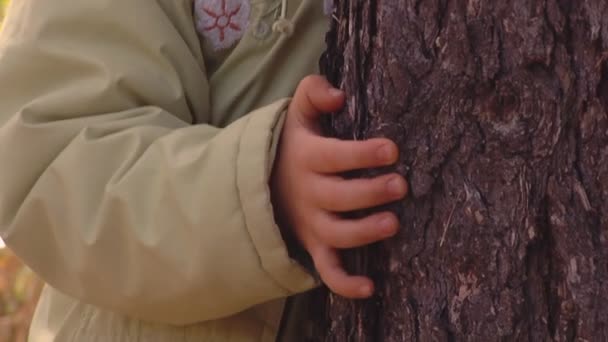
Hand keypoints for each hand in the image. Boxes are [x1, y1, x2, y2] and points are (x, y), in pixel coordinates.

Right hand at [271, 75, 407, 298]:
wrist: (263, 183)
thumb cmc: (292, 145)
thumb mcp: (296, 112)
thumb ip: (313, 92)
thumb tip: (338, 95)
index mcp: (307, 158)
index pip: (334, 156)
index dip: (362, 154)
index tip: (392, 149)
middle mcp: (309, 193)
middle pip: (339, 197)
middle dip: (369, 193)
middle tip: (400, 185)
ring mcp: (311, 223)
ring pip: (336, 234)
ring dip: (363, 233)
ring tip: (392, 224)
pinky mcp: (315, 245)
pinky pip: (326, 269)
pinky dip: (344, 283)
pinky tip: (371, 288)